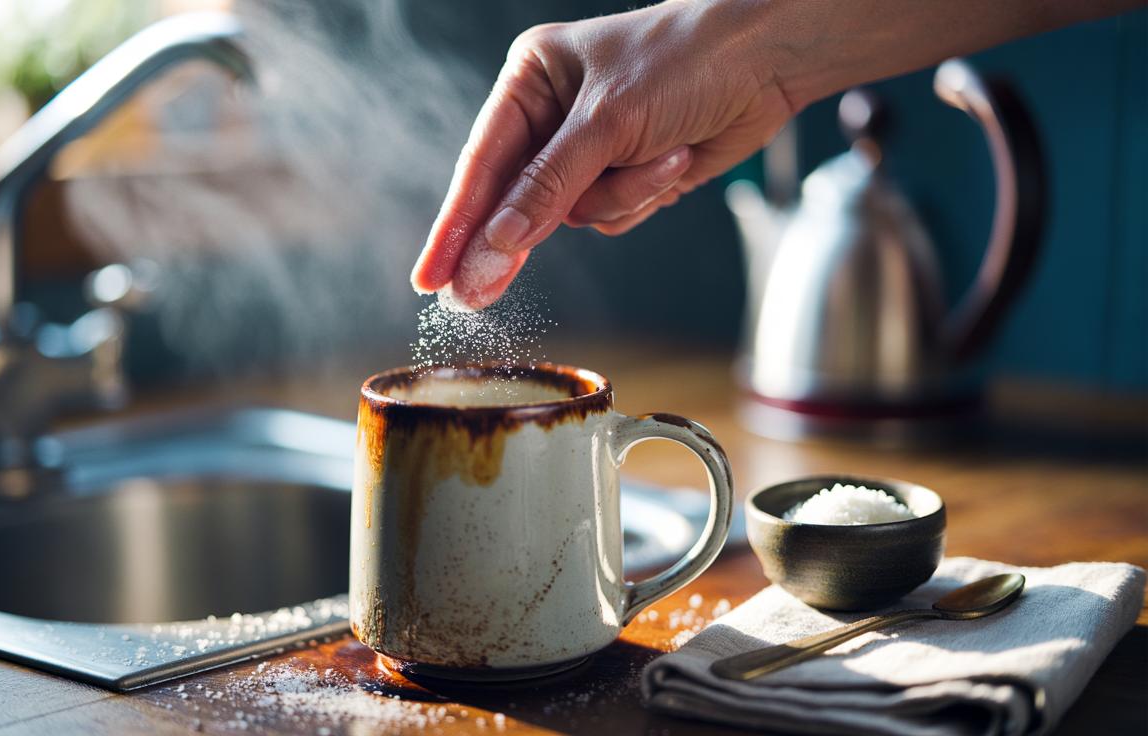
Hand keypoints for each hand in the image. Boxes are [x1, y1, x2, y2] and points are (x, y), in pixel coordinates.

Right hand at [410, 0, 795, 308]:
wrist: (767, 60)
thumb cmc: (685, 61)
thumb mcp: (607, 121)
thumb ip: (547, 186)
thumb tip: (497, 240)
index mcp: (531, 80)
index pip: (480, 164)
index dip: (455, 225)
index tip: (431, 275)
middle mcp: (553, 116)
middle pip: (517, 199)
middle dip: (515, 237)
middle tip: (474, 295)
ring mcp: (591, 150)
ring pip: (573, 215)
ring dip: (618, 197)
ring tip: (661, 154)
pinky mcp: (627, 175)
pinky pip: (612, 216)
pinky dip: (643, 197)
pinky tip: (675, 159)